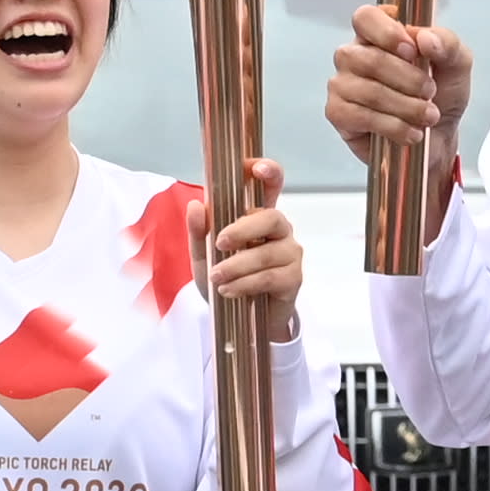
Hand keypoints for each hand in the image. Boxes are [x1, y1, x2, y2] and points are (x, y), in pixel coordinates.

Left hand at [202, 157, 303, 341]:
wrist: (237, 322)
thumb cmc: (225, 280)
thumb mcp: (203, 257)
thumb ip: (199, 232)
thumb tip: (196, 205)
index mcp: (258, 216)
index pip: (270, 186)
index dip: (269, 172)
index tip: (256, 167)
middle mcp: (279, 230)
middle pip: (271, 217)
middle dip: (244, 229)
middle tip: (219, 243)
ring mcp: (290, 253)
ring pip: (266, 253)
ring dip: (237, 266)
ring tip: (216, 278)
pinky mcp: (293, 279)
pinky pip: (269, 277)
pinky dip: (245, 284)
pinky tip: (229, 291)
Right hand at [325, 5, 472, 162]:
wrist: (439, 136)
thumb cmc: (442, 94)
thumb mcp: (457, 64)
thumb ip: (447, 43)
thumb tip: (425, 38)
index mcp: (379, 33)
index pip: (366, 17)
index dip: (387, 33)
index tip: (413, 51)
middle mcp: (354, 54)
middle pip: (370, 58)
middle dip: (408, 79)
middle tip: (430, 91)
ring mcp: (342, 83)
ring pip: (369, 90)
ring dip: (406, 106)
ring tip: (428, 116)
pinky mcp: (338, 113)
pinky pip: (361, 117)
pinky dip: (393, 126)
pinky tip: (411, 132)